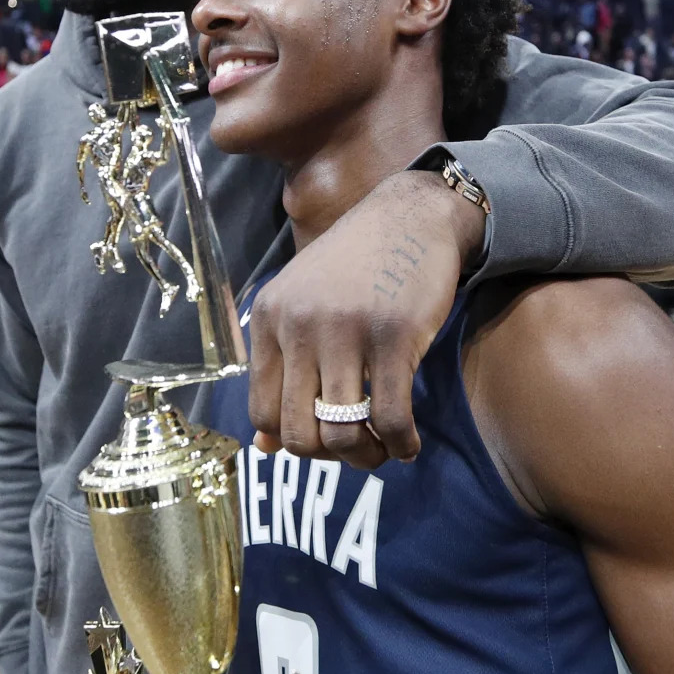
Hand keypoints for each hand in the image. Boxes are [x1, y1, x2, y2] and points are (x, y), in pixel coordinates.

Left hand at [249, 170, 486, 469]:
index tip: (323, 437)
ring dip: (366, 457)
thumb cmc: (357, 267)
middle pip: (298, 432)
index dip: (292, 440)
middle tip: (356, 449)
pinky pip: (390, 418)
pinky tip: (409, 443)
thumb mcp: (303, 306)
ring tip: (383, 449)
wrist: (413, 216)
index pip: (261, 412)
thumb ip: (281, 369)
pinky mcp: (393, 337)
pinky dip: (401, 444)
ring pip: (342, 434)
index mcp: (268, 319)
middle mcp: (298, 326)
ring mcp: (345, 332)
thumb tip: (262, 447)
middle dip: (329, 457)